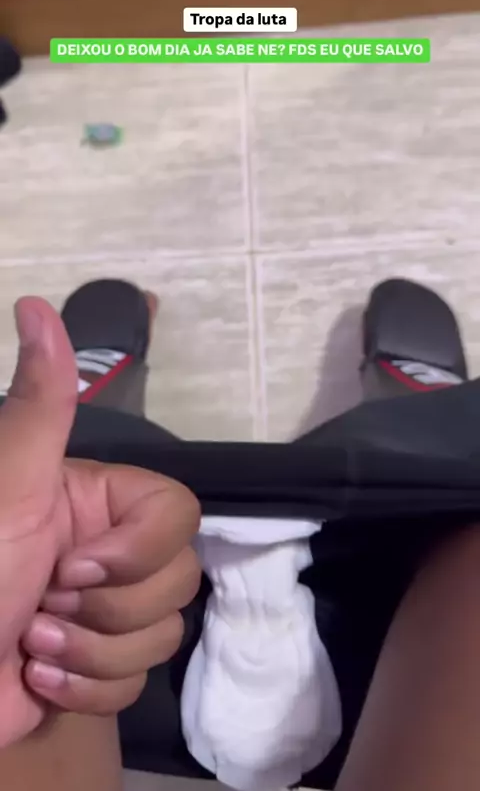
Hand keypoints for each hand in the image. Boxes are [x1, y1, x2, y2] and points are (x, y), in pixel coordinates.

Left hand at [0, 297, 199, 748]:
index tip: (79, 564)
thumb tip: (35, 302)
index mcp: (97, 502)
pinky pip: (138, 679)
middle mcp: (108, 550)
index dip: (140, 549)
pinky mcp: (99, 667)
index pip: (179, 513)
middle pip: (180, 578)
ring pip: (164, 632)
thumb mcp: (5, 487)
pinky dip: (85, 687)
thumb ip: (37, 403)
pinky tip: (37, 677)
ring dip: (90, 653)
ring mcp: (106, 612)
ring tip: (33, 643)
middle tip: (45, 602)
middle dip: (108, 610)